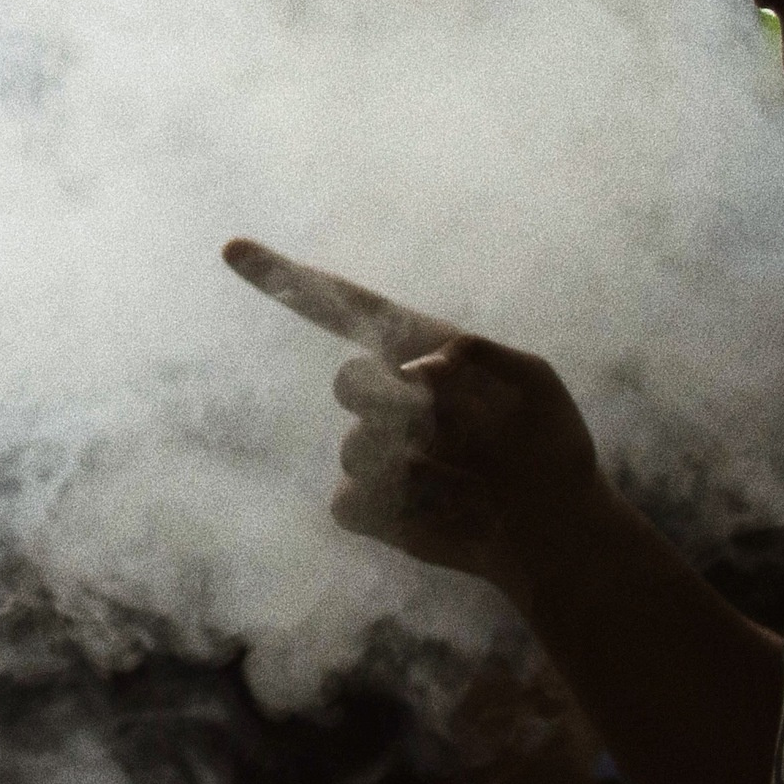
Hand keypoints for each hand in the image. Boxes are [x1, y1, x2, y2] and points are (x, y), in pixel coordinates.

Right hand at [222, 239, 612, 601]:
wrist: (552, 533)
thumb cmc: (552, 453)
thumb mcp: (535, 386)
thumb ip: (480, 358)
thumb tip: (415, 368)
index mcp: (418, 353)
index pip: (343, 306)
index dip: (284, 277)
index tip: (231, 249)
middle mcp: (386, 396)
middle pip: (350, 384)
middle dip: (398, 408)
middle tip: (459, 439)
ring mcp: (369, 450)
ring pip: (357, 452)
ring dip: (421, 474)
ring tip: (475, 490)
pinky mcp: (366, 504)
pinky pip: (348, 502)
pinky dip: (397, 514)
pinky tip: (444, 517)